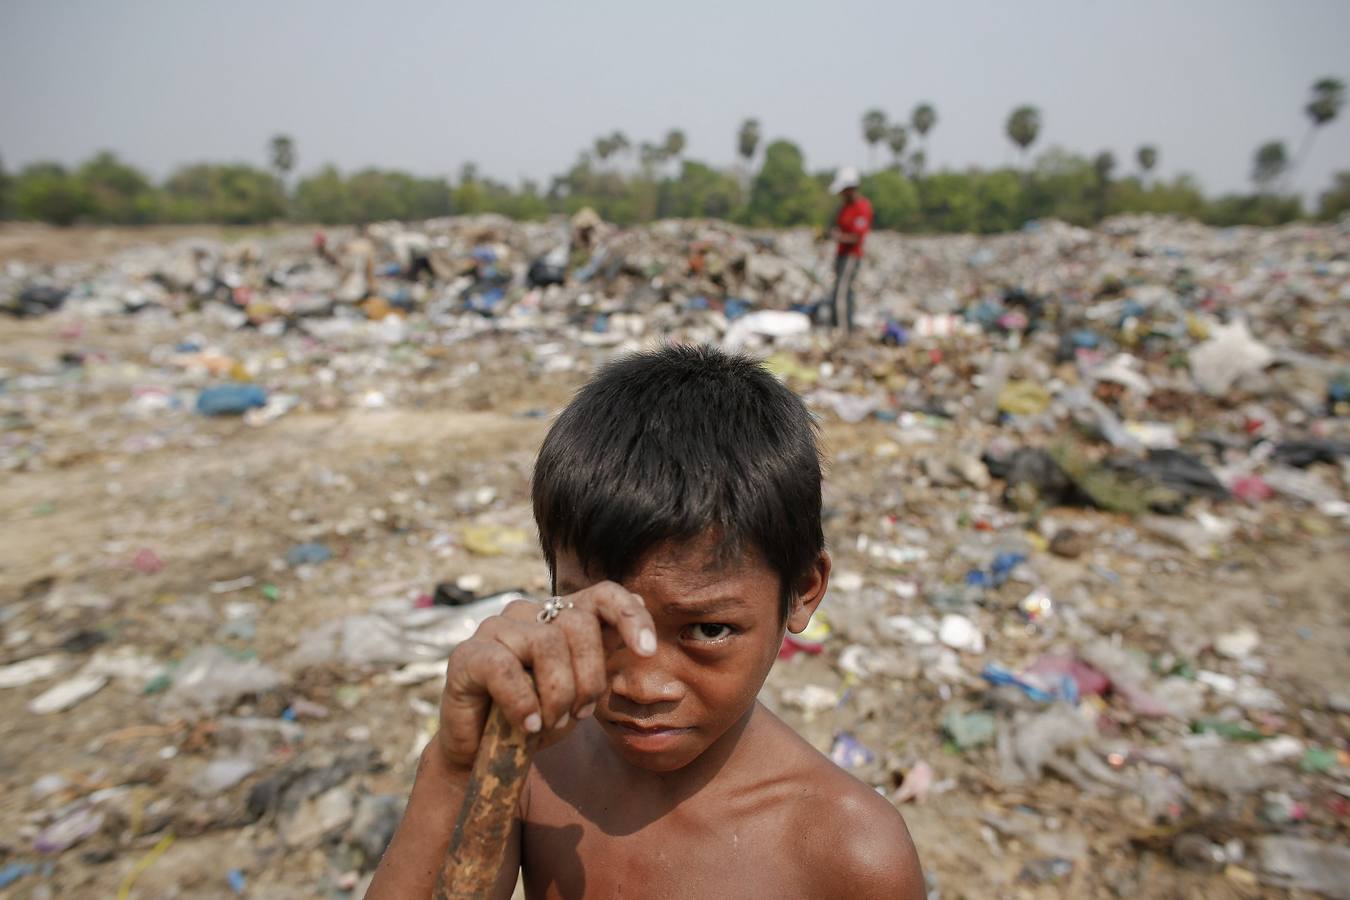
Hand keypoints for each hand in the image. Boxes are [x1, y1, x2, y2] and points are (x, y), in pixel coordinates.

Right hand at [436, 582, 655, 770]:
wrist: (485, 754)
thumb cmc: (538, 717)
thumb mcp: (580, 690)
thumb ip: (602, 658)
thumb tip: (643, 632)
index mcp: (560, 616)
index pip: (604, 594)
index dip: (630, 616)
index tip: (648, 652)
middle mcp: (528, 613)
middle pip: (578, 623)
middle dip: (589, 677)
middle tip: (579, 713)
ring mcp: (495, 628)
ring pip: (545, 644)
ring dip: (557, 695)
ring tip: (550, 723)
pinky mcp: (466, 655)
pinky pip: (505, 670)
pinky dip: (524, 703)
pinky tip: (528, 726)